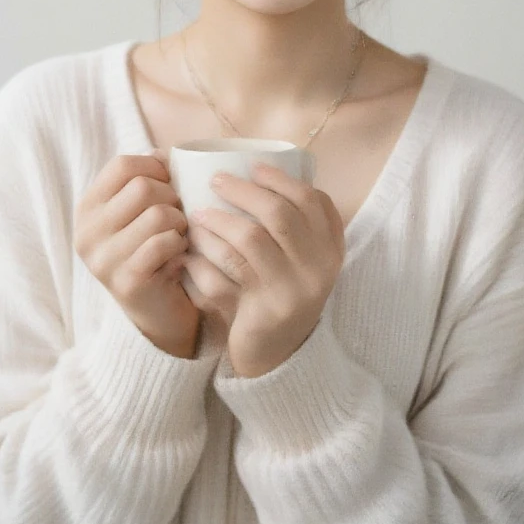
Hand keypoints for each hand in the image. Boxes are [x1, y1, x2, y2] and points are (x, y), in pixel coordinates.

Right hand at [74, 152, 199, 358]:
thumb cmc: (154, 251)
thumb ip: (145, 180)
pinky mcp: (126, 282)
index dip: (155, 167)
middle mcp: (87, 233)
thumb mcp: (140, 212)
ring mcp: (103, 260)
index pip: (122, 165)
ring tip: (178, 237)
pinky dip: (180, 245)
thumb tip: (160, 152)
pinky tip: (178, 256)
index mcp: (88, 209)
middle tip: (177, 217)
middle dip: (173, 197)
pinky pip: (164, 243)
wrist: (159, 313)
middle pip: (143, 186)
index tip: (169, 184)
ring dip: (180, 223)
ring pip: (158, 214)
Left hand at [178, 164, 344, 377]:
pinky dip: (207, 253)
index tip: (254, 168)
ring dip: (219, 220)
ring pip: (251, 238)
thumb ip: (291, 225)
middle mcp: (320, 268)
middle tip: (216, 180)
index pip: (313, 201)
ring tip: (197, 212)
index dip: (282, 180)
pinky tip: (191, 246)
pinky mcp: (265, 310)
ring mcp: (294, 290)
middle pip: (280, 214)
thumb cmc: (279, 293)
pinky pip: (230, 269)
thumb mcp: (299, 260)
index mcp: (331, 249)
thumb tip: (256, 172)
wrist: (276, 355)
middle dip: (244, 191)